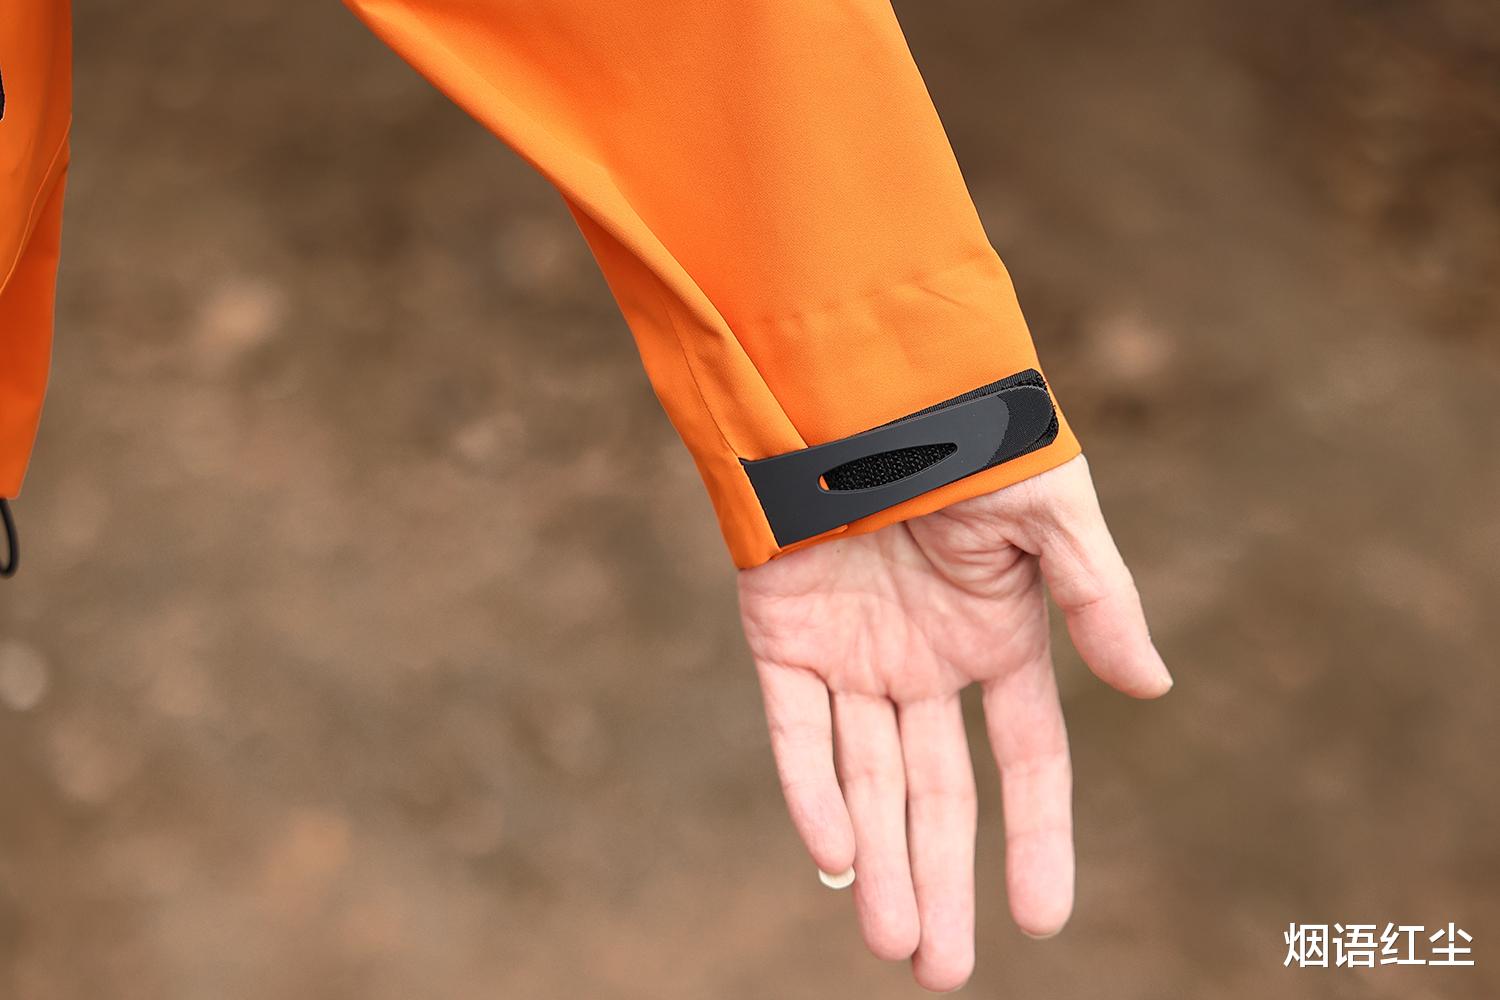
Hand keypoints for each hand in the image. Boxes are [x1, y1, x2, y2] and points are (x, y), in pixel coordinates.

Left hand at [738, 455, 1170, 991]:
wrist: (857, 378)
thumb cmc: (967, 433)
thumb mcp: (1052, 514)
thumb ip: (1097, 600)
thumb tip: (1155, 691)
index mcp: (996, 639)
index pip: (1026, 760)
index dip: (1036, 838)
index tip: (1043, 918)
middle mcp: (924, 663)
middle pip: (938, 793)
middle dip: (942, 879)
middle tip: (943, 968)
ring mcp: (852, 656)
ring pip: (866, 779)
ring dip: (876, 860)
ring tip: (894, 941)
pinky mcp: (782, 637)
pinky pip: (794, 729)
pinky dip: (810, 789)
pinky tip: (831, 854)